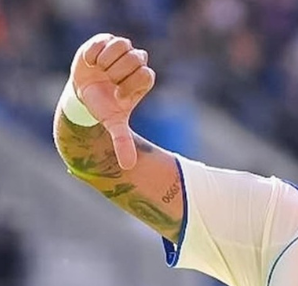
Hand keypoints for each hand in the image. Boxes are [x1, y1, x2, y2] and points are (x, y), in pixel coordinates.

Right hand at [70, 34, 155, 169]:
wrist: (83, 94)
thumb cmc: (103, 107)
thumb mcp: (113, 124)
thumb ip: (123, 142)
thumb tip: (129, 166)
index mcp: (142, 80)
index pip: (147, 75)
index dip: (131, 86)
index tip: (118, 96)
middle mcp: (136, 63)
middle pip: (137, 59)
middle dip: (118, 73)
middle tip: (107, 82)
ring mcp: (122, 50)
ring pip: (123, 46)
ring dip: (107, 62)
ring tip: (98, 72)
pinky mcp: (106, 40)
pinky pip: (105, 39)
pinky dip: (95, 52)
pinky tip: (90, 63)